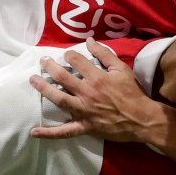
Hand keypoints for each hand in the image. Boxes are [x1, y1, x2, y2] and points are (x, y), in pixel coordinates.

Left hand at [29, 39, 157, 140]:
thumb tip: (89, 41)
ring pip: (59, 99)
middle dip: (50, 67)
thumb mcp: (122, 69)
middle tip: (43, 62)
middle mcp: (87, 93)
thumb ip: (105, 54)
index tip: (66, 54)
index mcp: (97, 78)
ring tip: (33, 80)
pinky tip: (34, 132)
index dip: (69, 55)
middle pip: (62, 77)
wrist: (142, 119)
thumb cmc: (133, 93)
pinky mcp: (84, 127)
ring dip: (44, 89)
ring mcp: (84, 111)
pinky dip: (49, 133)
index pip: (76, 61)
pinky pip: (65, 132)